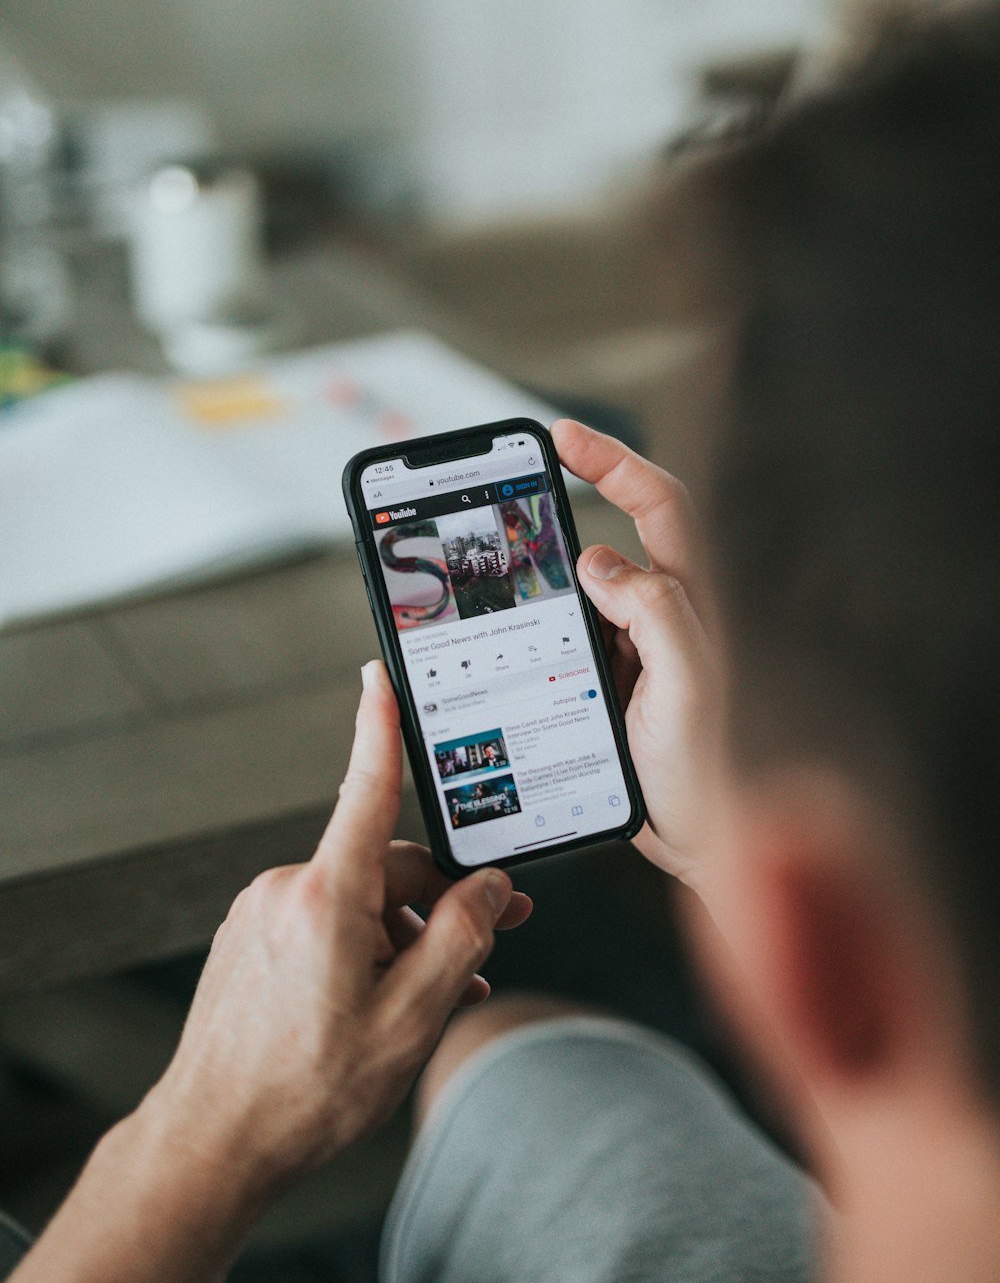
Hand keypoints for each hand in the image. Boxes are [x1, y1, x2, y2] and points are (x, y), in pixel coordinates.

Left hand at [143, 660, 531, 1201]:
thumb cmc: (309, 1089)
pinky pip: (325, 924)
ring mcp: (262, 915)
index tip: (379, 673)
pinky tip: (390, 999)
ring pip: (359, 901)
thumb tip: (491, 889)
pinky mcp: (250, 940)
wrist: (212, 1141)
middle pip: (386, 866)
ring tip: (441, 996)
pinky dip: (365, 949)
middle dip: (442, 901)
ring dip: (405, 937)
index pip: (365, 790)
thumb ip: (462, 939)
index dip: (378, 726)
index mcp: (326, 897)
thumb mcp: (413, 1017)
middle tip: (493, 941)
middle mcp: (287, 891)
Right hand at [552, 419, 721, 891]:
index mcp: (696, 604)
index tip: (562, 435)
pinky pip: (571, 645)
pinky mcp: (614, 689)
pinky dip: (542, 641)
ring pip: (582, 598)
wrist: (710, 847)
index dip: (614, 463)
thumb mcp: (691, 688)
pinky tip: (514, 654)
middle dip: (561, 524)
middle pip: (612, 544)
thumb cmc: (720, 773)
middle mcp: (668, 619)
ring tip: (501, 598)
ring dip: (546, 594)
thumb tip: (601, 560)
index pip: (661, 507)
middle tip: (505, 514)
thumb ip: (656, 613)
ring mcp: (640, 654)